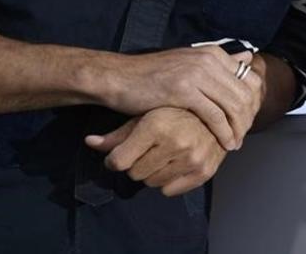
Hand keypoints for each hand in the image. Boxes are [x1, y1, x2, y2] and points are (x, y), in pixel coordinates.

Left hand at [85, 107, 228, 196]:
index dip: (117, 159)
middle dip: (137, 164)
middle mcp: (175, 142)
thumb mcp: (144, 117)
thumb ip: (116, 135)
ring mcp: (192, 158)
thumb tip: (88, 142)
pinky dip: (169, 182)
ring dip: (154, 173)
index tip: (124, 152)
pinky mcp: (204, 170)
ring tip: (165, 155)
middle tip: (150, 150)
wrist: (216, 113)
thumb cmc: (175, 113)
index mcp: (156, 126)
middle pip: (134, 174)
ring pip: (151, 183)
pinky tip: (176, 164)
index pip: (119, 162)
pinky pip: (169, 191)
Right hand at [98, 47, 261, 149]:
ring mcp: (197, 74)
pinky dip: (224, 132)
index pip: (248, 78)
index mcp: (212, 53)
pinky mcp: (184, 91)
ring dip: (239, 128)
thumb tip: (247, 57)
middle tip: (245, 135)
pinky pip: (214, 115)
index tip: (250, 118)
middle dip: (248, 117)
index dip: (254, 102)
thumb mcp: (188, 63)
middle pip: (245, 93)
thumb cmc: (152, 75)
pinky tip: (225, 143)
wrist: (118, 77)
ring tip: (236, 142)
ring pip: (233, 105)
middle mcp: (208, 60)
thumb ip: (218, 62)